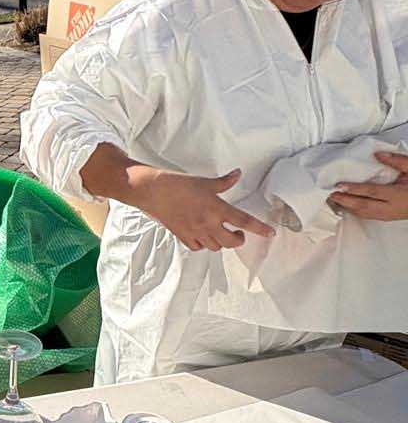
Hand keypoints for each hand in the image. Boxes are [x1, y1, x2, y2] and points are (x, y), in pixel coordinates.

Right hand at [129, 167, 275, 252]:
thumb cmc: (177, 184)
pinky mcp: (182, 235)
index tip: (270, 233)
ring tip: (221, 234)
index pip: (244, 221)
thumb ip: (224, 182)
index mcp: (216, 209)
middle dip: (238, 239)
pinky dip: (203, 245)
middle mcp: (208, 224)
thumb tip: (237, 174)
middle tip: (239, 233)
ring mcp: (195, 232)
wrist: (152, 191)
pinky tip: (203, 237)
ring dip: (222, 242)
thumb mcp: (204, 181)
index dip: (260, 229)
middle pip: (231, 241)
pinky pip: (197, 247)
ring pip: (215, 246)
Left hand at [328, 151, 407, 220]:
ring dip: (346, 207)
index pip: (372, 192)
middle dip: (344, 200)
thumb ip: (398, 161)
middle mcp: (391, 208)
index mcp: (398, 195)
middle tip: (329, 194)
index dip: (355, 189)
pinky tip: (346, 205)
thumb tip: (378, 154)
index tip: (339, 185)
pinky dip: (354, 211)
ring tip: (332, 199)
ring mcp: (388, 215)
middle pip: (363, 206)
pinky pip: (367, 216)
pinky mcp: (386, 218)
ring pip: (364, 213)